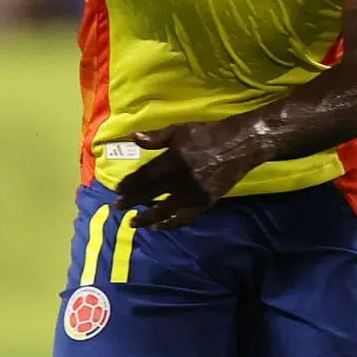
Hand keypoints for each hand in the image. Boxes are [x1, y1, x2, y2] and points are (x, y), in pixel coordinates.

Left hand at [112, 119, 257, 229]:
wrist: (239, 145)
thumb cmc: (207, 134)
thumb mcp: (180, 130)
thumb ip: (156, 137)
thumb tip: (133, 137)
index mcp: (172, 160)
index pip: (145, 176)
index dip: (130, 184)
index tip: (117, 189)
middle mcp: (180, 180)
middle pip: (150, 194)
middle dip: (132, 201)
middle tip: (117, 207)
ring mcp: (193, 194)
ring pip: (165, 211)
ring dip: (147, 218)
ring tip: (133, 223)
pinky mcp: (205, 203)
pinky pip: (185, 218)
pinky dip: (171, 224)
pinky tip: (159, 227)